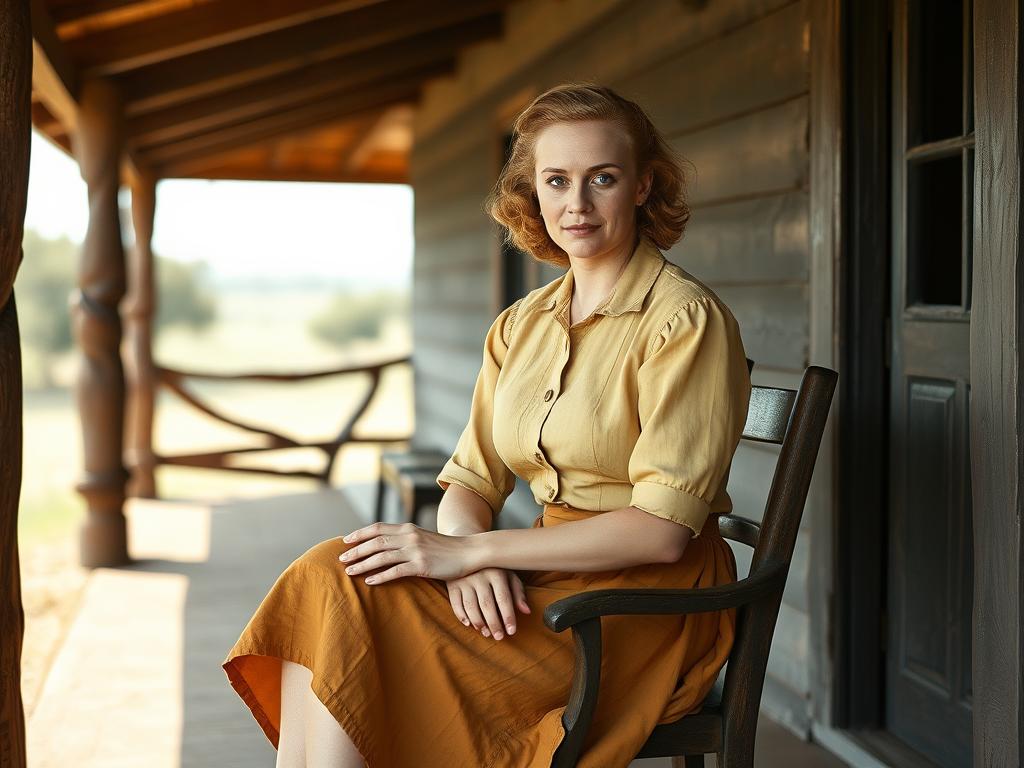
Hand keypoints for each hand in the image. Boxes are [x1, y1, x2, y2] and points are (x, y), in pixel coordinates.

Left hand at [339, 522, 478, 583]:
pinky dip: (380, 576)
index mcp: (408, 528)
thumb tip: (389, 545)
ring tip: (349, 572)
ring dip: (363, 564)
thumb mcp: (424, 538)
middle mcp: (409, 536)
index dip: (360, 534)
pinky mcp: (422, 565)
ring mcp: (415, 551)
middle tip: (341, 559)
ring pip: (382, 556)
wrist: (470, 552)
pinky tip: (369, 582)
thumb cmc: (447, 548)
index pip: (378, 528)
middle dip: (356, 550)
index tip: (345, 540)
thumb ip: (408, 539)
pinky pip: (396, 571)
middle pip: (375, 541)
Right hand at [447, 567, 529, 640]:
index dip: (508, 616)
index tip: (511, 631)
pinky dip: (462, 616)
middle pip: (487, 604)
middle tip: (499, 637)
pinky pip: (456, 604)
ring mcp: (464, 580)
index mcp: (496, 572)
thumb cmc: (493, 568)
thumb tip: (526, 612)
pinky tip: (470, 624)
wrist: (468, 552)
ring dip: (479, 622)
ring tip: (486, 633)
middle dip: (494, 623)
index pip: (503, 598)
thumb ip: (518, 593)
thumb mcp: (508, 575)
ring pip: (471, 606)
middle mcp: (479, 575)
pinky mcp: (452, 584)